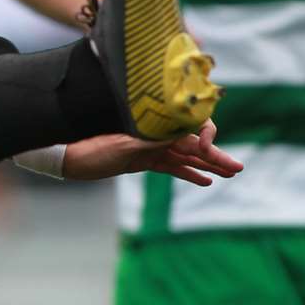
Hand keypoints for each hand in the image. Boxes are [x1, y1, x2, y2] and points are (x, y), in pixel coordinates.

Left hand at [63, 120, 243, 185]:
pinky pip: (171, 167)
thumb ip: (157, 142)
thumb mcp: (126, 144)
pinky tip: (205, 181)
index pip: (191, 127)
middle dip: (215, 155)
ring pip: (185, 156)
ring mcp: (149, 146)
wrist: (66, 156)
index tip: (208, 149)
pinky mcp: (142, 160)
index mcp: (154, 122)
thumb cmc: (89, 144)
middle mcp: (154, 132)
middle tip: (238, 168)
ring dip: (207, 165)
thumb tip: (188, 141)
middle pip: (192, 143)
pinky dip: (188, 173)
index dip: (206, 138)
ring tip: (229, 174)